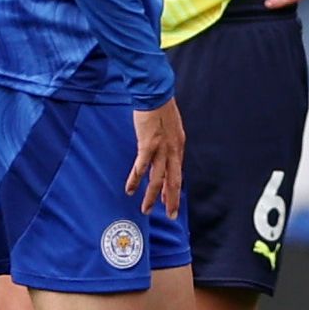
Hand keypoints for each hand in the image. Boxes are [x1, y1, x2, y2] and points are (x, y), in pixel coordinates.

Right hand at [128, 98, 184, 216]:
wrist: (156, 93)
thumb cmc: (161, 107)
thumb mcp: (171, 126)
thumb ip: (168, 140)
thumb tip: (163, 149)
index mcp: (178, 146)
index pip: (177, 173)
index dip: (173, 189)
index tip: (170, 201)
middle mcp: (172, 151)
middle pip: (173, 181)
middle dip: (170, 200)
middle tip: (170, 215)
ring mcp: (161, 149)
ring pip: (158, 179)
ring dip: (151, 196)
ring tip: (146, 210)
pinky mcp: (148, 145)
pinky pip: (141, 168)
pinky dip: (135, 180)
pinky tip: (130, 190)